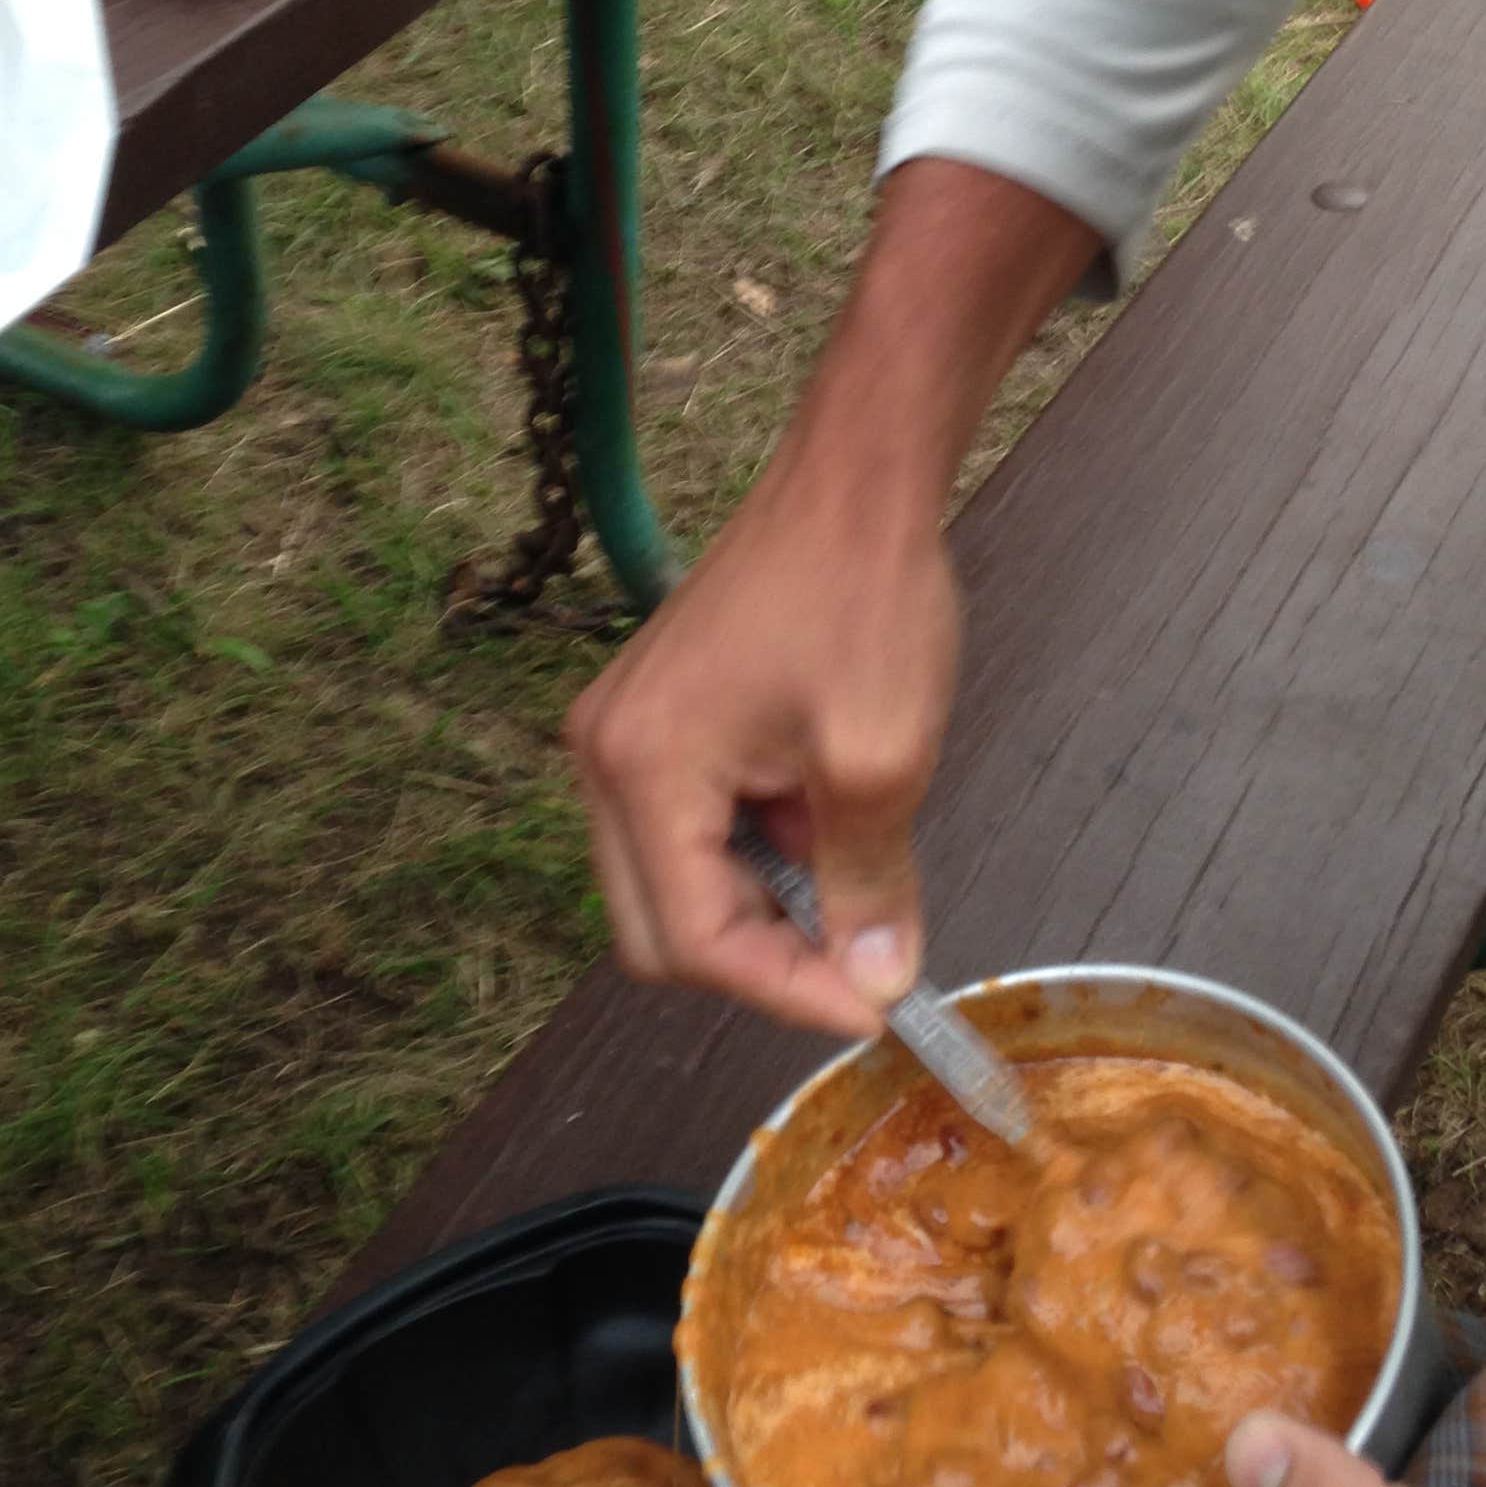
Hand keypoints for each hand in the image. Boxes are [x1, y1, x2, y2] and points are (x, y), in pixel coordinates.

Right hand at [567, 453, 959, 1036]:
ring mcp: (620, 734)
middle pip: (661, 929)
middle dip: (763, 958)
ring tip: (853, 870)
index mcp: (642, 767)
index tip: (875, 1006)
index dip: (786, 990)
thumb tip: (877, 981)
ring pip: (672, 885)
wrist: (853, 480)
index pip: (692, 940)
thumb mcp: (882, 757)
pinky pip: (686, 829)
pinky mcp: (652, 719)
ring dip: (761, 905)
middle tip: (862, 957)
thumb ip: (868, 885)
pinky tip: (824, 818)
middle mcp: (603, 756)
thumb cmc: (862, 594)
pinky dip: (754, 852)